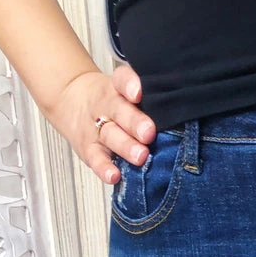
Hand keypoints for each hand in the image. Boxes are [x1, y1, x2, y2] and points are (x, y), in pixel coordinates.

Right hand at [43, 64, 155, 184]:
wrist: (73, 101)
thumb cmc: (115, 101)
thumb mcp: (125, 92)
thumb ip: (150, 101)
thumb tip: (182, 112)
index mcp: (118, 88)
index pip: (122, 80)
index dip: (129, 84)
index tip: (139, 92)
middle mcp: (106, 106)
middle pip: (119, 111)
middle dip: (135, 122)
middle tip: (149, 133)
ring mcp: (96, 129)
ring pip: (110, 136)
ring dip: (126, 147)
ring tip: (141, 156)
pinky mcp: (88, 149)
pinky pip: (96, 159)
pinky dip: (104, 168)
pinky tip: (114, 176)